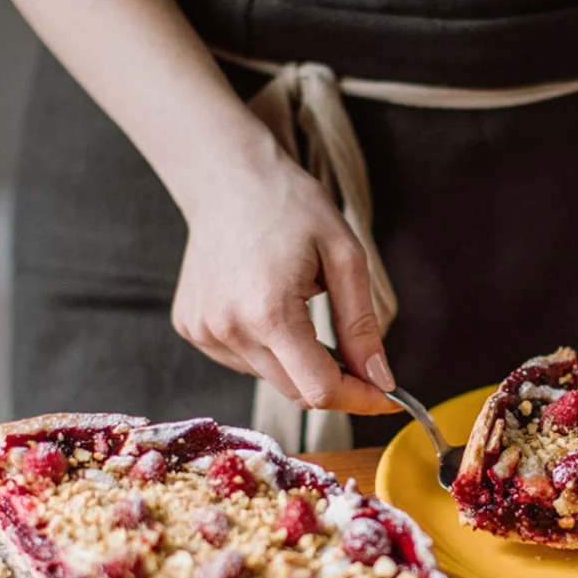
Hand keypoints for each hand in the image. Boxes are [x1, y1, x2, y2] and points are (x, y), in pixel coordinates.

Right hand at [171, 144, 398, 414]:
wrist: (228, 178)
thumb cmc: (290, 207)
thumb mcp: (345, 258)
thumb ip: (362, 326)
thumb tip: (380, 379)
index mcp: (269, 312)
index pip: (319, 389)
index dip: (359, 398)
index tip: (385, 396)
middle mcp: (229, 329)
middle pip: (296, 391)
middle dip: (334, 381)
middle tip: (357, 355)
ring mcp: (204, 331)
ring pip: (271, 378)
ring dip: (298, 362)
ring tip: (299, 306)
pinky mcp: (191, 328)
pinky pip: (244, 361)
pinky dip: (268, 349)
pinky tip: (267, 306)